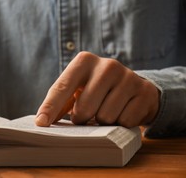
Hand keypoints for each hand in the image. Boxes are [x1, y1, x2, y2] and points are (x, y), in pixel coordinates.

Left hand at [35, 52, 159, 127]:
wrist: (135, 87)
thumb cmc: (96, 89)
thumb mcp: (77, 89)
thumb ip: (59, 102)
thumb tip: (42, 121)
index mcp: (84, 61)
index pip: (62, 87)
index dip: (50, 107)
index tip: (41, 123)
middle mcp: (107, 65)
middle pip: (85, 108)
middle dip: (83, 119)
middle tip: (87, 115)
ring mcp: (128, 77)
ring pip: (106, 117)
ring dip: (103, 122)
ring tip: (105, 111)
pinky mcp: (144, 91)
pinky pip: (126, 121)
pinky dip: (121, 123)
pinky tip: (123, 112)